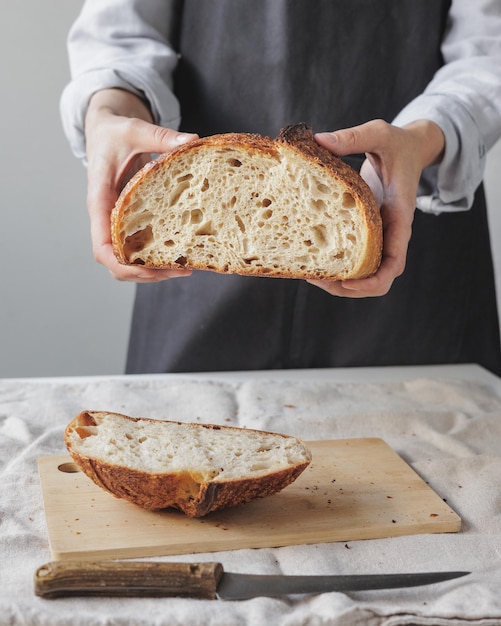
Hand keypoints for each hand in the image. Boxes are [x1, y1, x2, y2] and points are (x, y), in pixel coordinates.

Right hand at [84, 88, 197, 281]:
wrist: (106, 132)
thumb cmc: (115, 133)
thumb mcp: (135, 129)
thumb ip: (160, 136)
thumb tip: (191, 141)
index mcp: (100, 200)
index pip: (102, 246)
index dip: (122, 263)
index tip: (149, 268)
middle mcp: (106, 218)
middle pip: (115, 264)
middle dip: (144, 274)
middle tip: (179, 270)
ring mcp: (117, 223)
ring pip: (126, 263)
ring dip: (152, 271)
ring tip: (184, 268)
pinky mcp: (129, 223)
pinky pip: (137, 250)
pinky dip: (155, 259)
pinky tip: (180, 256)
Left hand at [310, 119, 444, 296]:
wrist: (409, 148)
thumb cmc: (397, 143)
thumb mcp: (379, 134)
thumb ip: (353, 137)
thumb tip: (319, 140)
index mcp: (400, 217)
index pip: (395, 261)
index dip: (373, 279)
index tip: (347, 282)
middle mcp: (391, 233)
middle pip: (378, 279)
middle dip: (351, 287)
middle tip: (317, 280)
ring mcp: (380, 236)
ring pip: (366, 274)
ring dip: (341, 282)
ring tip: (309, 275)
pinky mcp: (368, 233)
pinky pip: (356, 260)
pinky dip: (338, 267)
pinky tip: (313, 259)